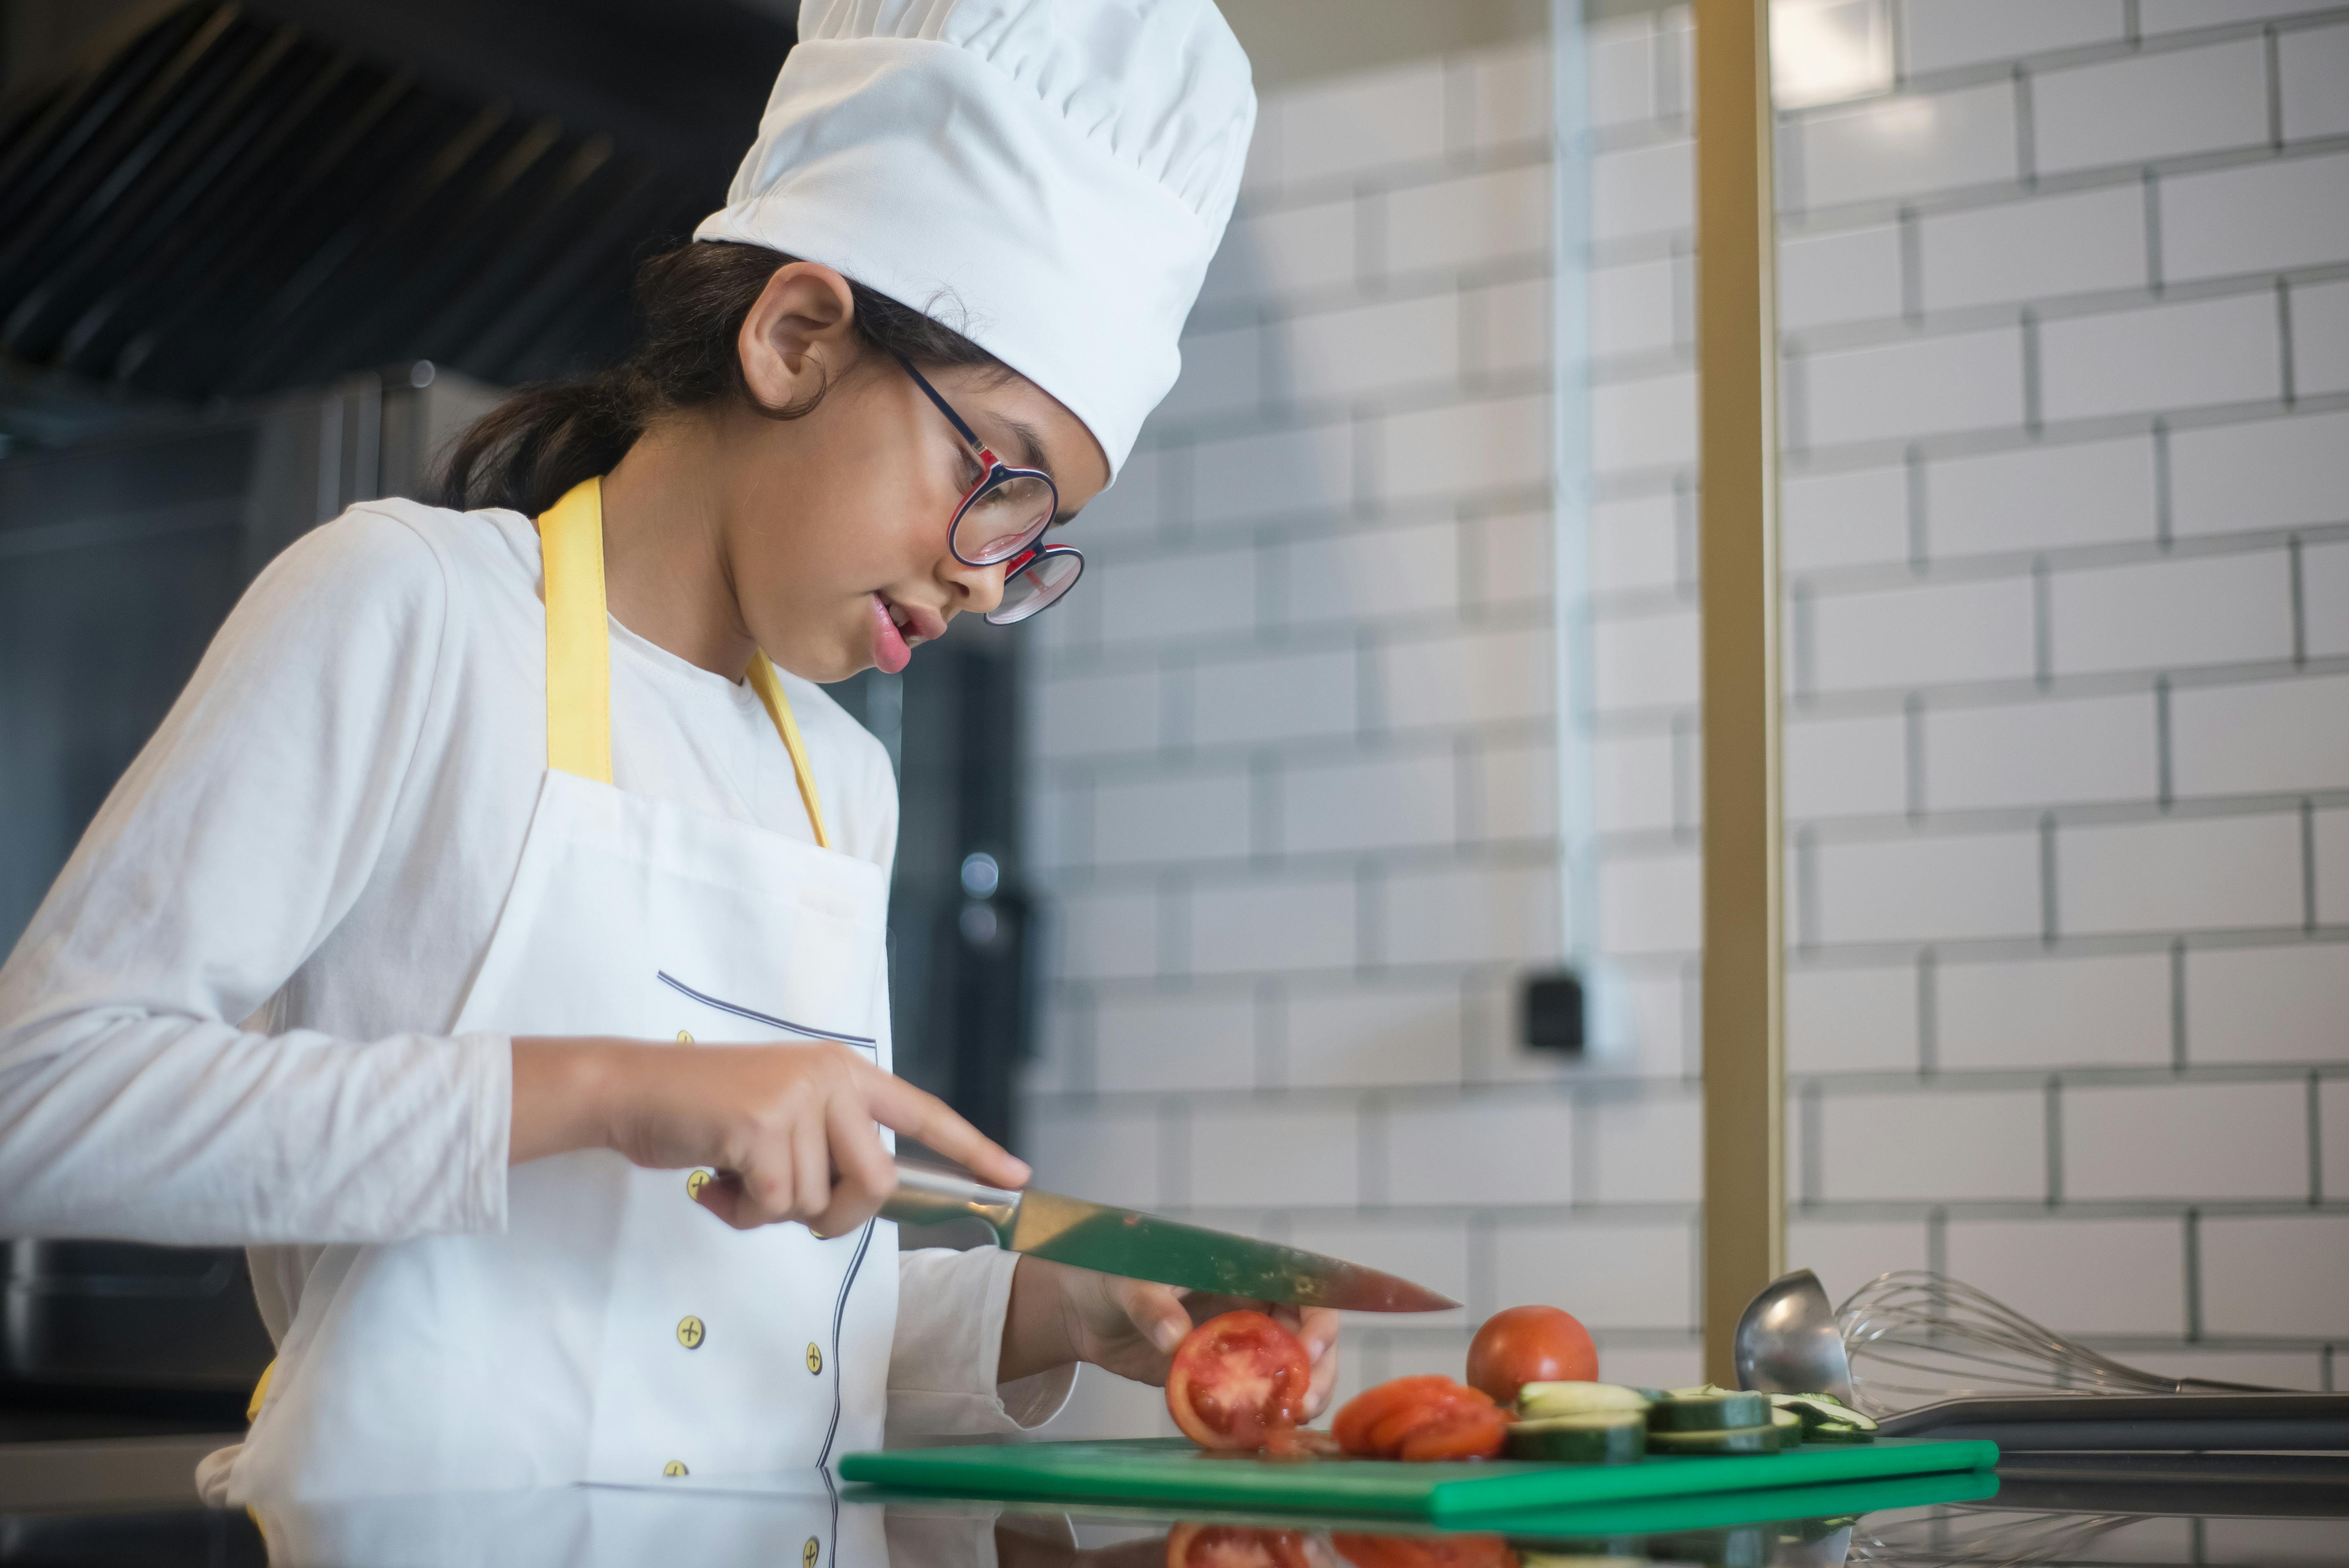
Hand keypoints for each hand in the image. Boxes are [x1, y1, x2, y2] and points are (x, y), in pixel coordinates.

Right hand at [510, 1036, 1028, 1237]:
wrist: (632, 1090)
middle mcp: (831, 1078)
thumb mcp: (781, 1119)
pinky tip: (712, 1180)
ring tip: (733, 1175)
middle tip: (779, 1202)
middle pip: (874, 1183)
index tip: (1016, 1178)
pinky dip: (740, 1212)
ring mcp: (798, 1097)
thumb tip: (862, 1200)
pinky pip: (774, 1207)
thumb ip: (827, 1147)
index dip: (973, 1150)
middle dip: (832, 1216)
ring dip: (771, 1211)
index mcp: (844, 1073)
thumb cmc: (705, 1115)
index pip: (923, 1115)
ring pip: (818, 1203)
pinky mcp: (762, 1125)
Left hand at [1001, 1256, 1341, 1419]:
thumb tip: (1175, 1338)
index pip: (1301, 1289)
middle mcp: (1249, 1308)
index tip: (1309, 1350)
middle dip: (1315, 1370)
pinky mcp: (1217, 1379)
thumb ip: (1152, 1305)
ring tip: (1287, 1422)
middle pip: (1307, 1337)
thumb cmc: (1110, 1275)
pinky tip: (1259, 1434)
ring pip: (1288, 1371)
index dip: (1317, 1318)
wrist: (1081, 1311)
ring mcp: (1236, 1347)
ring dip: (1297, 1397)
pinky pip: (1251, 1397)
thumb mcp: (1129, 1282)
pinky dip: (1261, 1416)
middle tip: (1302, 1402)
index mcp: (1241, 1273)